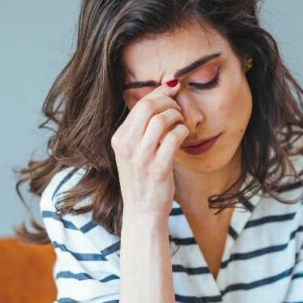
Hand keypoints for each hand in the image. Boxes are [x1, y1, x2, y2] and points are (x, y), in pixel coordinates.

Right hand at [110, 80, 188, 218]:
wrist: (142, 212)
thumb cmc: (142, 181)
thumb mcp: (132, 153)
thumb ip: (141, 130)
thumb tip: (160, 98)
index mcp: (119, 139)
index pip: (139, 105)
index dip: (159, 93)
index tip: (172, 90)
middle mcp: (127, 146)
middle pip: (149, 107)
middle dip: (168, 102)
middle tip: (178, 108)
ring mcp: (142, 157)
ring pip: (162, 120)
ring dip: (177, 117)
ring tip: (181, 123)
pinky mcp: (158, 168)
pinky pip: (174, 138)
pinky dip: (183, 132)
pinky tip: (184, 136)